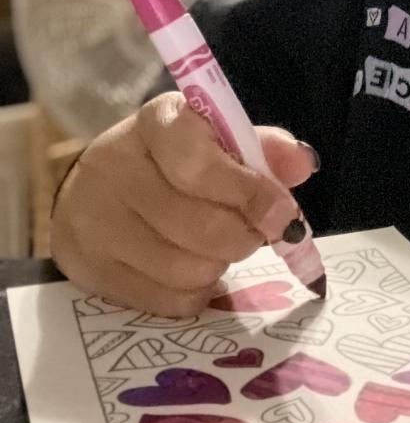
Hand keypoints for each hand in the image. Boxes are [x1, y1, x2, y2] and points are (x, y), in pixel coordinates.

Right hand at [50, 91, 319, 315]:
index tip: (283, 213)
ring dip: (219, 265)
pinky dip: (196, 291)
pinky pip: (167, 300)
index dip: (248, 192)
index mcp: (158, 122)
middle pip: (197, 224)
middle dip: (243, 236)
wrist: (95, 189)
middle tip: (255, 233)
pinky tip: (192, 268)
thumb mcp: (217, 139)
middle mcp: (117, 167)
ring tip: (217, 246)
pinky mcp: (92, 269)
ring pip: (185, 268)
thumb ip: (262, 149)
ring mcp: (97, 221)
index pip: (199, 162)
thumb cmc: (172, 161)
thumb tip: (304, 163)